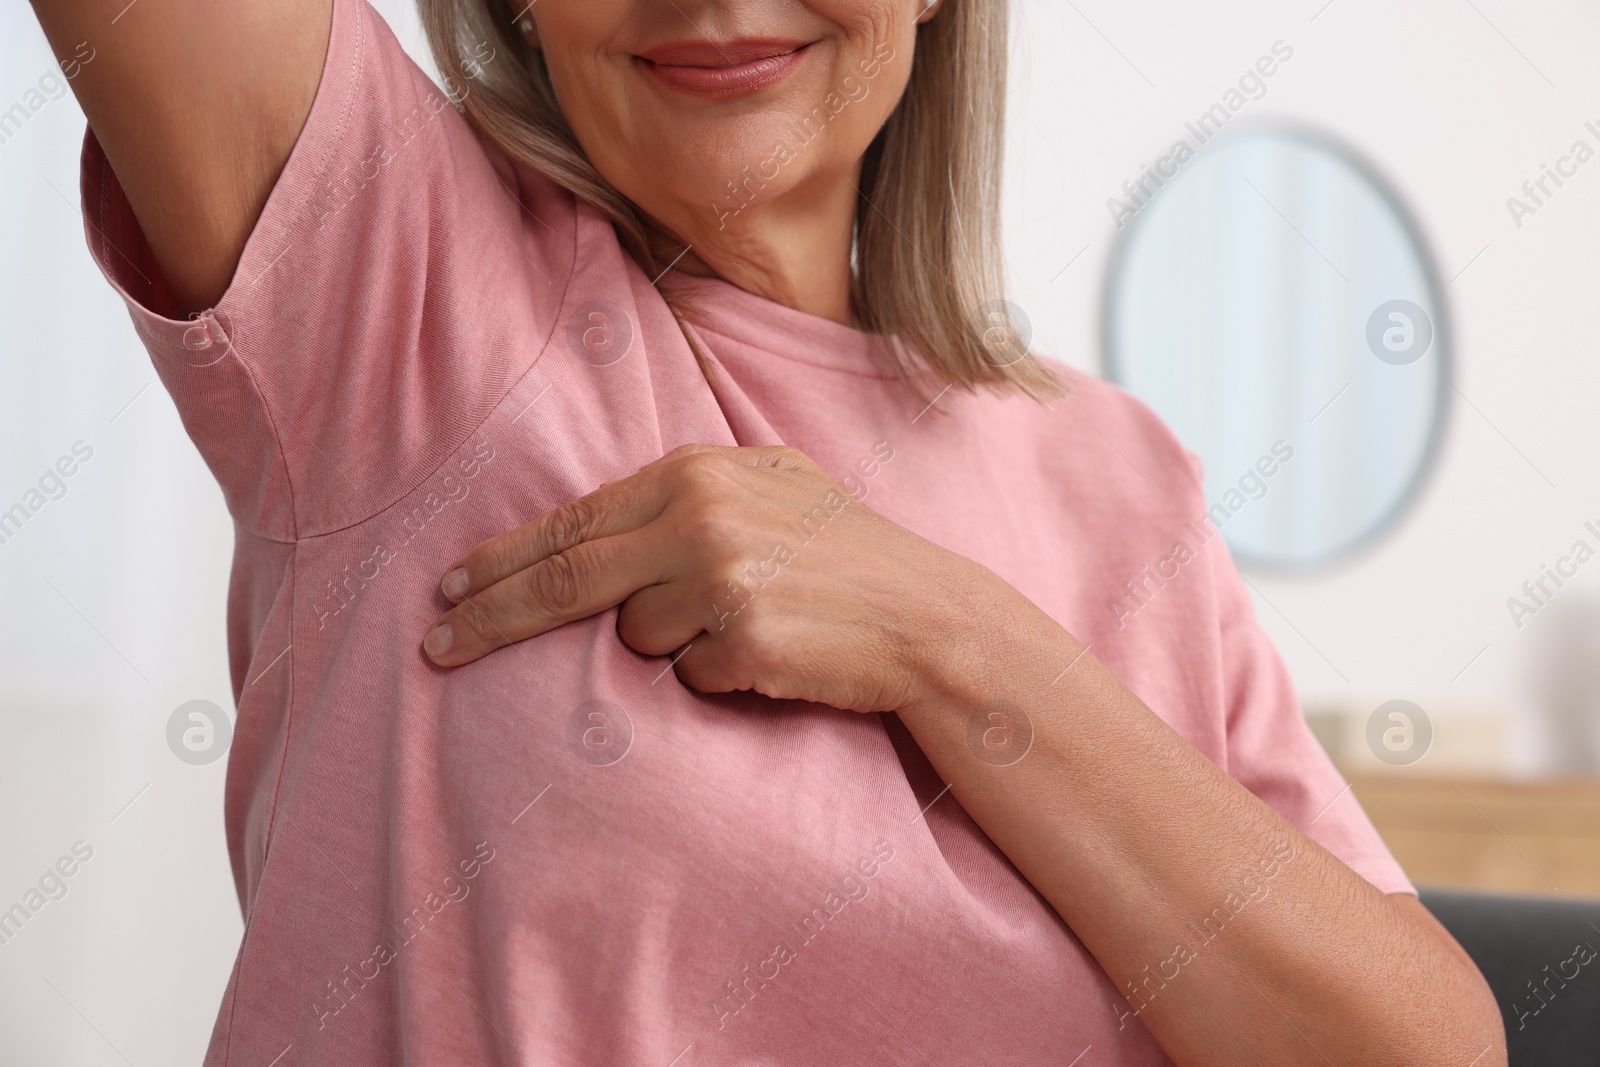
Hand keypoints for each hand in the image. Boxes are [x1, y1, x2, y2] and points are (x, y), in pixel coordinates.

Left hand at [422, 444, 997, 710]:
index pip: (573, 521)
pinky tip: (771, 648)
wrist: (923, 614)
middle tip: (437, 646)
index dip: (503, 560)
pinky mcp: (742, 644)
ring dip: (675, 643)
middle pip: (567, 578)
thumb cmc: (842, 550)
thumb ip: (684, 492)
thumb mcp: (766, 486)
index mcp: (696, 475)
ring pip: (636, 638)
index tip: (450, 589)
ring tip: (749, 618)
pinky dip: (718, 673)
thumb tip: (599, 525)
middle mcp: (700, 520)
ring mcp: (721, 582)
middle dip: (493, 617)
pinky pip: (689, 676)